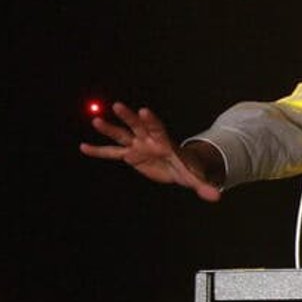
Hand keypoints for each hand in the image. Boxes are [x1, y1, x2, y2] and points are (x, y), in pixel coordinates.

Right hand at [79, 102, 222, 201]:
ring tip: (96, 120)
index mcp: (164, 142)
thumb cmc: (187, 169)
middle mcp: (149, 140)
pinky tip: (84, 147)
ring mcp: (137, 145)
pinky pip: (112, 153)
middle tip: (118, 106)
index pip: (157, 129)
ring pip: (122, 136)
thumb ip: (204, 186)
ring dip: (109, 129)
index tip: (144, 111)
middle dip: (129, 117)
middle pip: (137, 126)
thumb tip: (217, 196)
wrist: (178, 168)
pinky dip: (98, 151)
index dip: (151, 121)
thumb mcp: (195, 177)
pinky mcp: (130, 155)